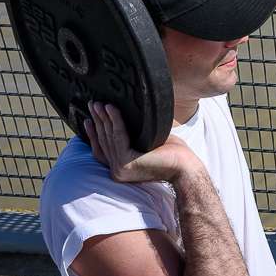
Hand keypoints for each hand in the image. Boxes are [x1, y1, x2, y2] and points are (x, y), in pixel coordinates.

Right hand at [85, 101, 201, 184]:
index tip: (89, 119)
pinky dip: (115, 120)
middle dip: (97, 120)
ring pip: (109, 137)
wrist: (186, 168)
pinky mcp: (126, 163)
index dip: (94, 134)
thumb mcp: (148, 142)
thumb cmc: (173, 154)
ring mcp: (120, 169)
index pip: (102, 150)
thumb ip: (134, 135)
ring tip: (98, 103)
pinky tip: (111, 108)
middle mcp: (117, 171)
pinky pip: (118, 136)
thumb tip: (126, 114)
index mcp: (121, 168)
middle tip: (92, 104)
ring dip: (103, 118)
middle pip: (104, 141)